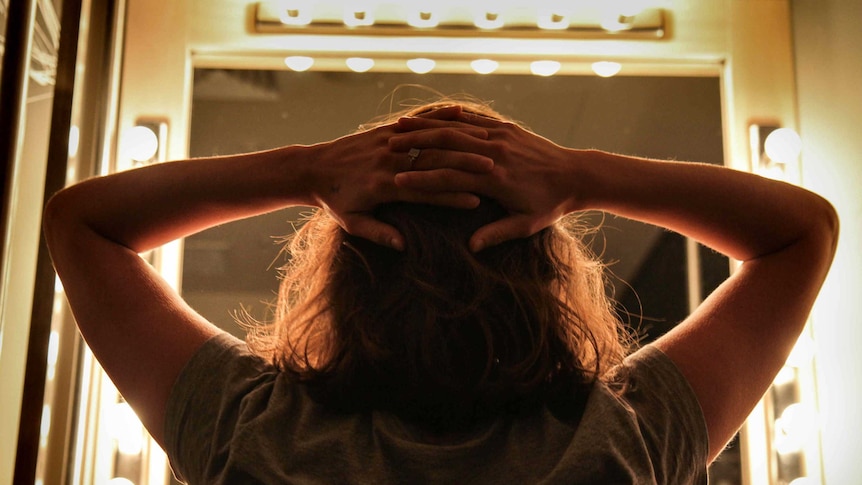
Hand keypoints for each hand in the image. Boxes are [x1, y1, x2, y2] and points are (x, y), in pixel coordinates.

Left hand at [305, 109, 493, 249]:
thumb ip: (378, 233)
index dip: (451, 197)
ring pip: (429, 139)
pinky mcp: (385, 129)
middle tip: (493, 169)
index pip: (425, 192)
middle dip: (464, 165)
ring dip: (459, 140)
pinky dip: (438, 116)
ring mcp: (387, 141)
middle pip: (433, 162)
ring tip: (487, 143)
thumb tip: (403, 245)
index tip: (476, 202)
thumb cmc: (334, 200)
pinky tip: (461, 113)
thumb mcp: (352, 222)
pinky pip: (417, 121)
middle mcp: (388, 160)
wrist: (312, 167)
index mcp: (384, 186)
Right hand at [391, 112, 582, 251]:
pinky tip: (427, 117)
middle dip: (414, 146)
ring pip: (456, 127)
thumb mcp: (526, 224)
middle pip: (447, 146)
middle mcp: (496, 153)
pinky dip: (447, 117)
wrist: (576, 174)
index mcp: (496, 179)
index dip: (421, 180)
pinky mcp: (505, 127)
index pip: (450, 177)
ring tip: (396, 127)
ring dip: (425, 127)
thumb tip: (470, 246)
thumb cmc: (550, 205)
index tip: (395, 183)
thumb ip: (497, 233)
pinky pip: (471, 118)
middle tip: (384, 148)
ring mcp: (501, 136)